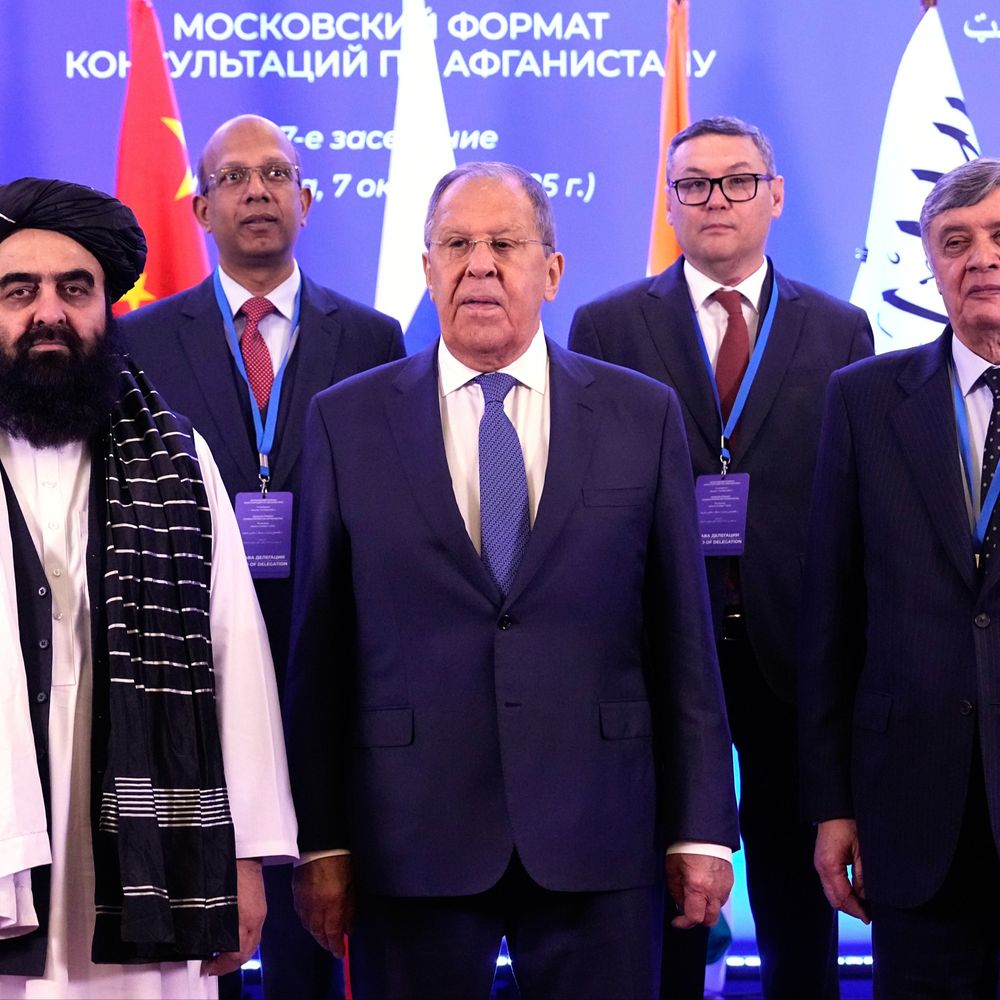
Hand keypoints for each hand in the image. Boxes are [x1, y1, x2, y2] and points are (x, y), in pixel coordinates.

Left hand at [202, 858, 265, 975]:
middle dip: (230, 965)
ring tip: (221, 956)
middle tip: (213, 967)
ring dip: (238, 955)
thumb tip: (202, 942)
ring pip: (253, 944)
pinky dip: (245, 942)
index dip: (221, 966)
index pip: (236, 954)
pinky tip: (232, 939)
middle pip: (247, 953)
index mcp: (243, 918)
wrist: (243, 851)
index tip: (207, 967)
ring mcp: (260, 912)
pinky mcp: (261, 907)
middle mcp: (255, 918)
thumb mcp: (211, 900)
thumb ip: (210, 923)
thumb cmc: (226, 871)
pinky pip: (255, 932)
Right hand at [293, 855, 353, 957]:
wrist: (319, 843)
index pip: (332, 931)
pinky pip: (301, 915)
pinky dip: (307, 923)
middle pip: (318, 932)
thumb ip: (349, 908)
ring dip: (316, 934)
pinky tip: (312, 923)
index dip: (336, 945)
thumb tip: (349, 928)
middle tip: (332, 948)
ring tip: (324, 938)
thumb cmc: (341, 860)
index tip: (340, 953)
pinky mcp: (296, 893)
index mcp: (332, 901)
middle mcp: (315, 905)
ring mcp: (303, 900)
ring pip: (307, 925)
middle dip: (325, 943)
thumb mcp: (352, 884)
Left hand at [665, 852, 733, 928]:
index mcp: (698, 888)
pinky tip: (705, 887)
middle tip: (687, 911)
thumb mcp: (672, 870)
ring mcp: (725, 887)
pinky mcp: (730, 881)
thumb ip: (676, 892)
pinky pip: (722, 898)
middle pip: (709, 920)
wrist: (704, 832)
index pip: (694, 918)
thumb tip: (680, 906)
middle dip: (697, 919)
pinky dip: (713, 898)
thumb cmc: (686, 848)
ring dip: (706, 908)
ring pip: (717, 910)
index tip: (677, 921)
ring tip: (696, 895)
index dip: (684, 923)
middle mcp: (714, 891)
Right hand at [814, 818, 869, 923]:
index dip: (855, 910)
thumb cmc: (847, 824)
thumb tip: (865, 896)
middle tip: (867, 915)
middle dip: (850, 909)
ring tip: (862, 906)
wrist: (834, 809)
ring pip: (831, 892)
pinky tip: (853, 892)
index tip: (868, 918)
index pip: (842, 896)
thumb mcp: (861, 851)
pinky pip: (830, 883)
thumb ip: (862, 875)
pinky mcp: (822, 861)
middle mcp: (820, 867)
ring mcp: (819, 864)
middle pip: (833, 898)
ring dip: (845, 901)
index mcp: (829, 865)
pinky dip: (841, 891)